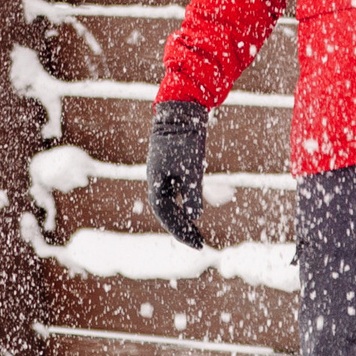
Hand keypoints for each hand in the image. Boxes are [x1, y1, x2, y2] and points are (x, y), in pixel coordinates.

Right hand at [147, 100, 208, 248]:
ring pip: (169, 204)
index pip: (165, 215)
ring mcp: (161, 175)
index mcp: (156, 182)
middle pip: (166, 213)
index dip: (179, 231)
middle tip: (200, 243)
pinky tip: (193, 213)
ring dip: (182, 220)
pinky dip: (182, 206)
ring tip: (198, 233)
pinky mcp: (169, 168)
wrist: (181, 111)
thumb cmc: (186, 139)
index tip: (195, 243)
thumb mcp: (193, 168)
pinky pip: (173, 195)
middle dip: (182, 229)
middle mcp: (156, 181)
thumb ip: (192, 192)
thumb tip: (194, 216)